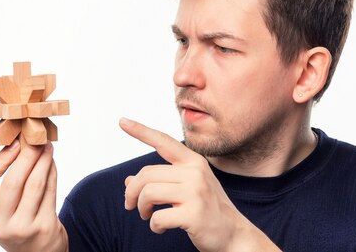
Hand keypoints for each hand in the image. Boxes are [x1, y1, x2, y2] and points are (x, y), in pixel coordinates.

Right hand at [0, 139, 67, 251]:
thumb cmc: (17, 224)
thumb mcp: (1, 210)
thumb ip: (4, 183)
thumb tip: (18, 144)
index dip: (1, 158)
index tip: (15, 143)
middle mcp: (1, 224)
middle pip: (13, 180)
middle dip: (27, 155)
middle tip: (36, 139)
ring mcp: (24, 227)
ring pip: (35, 184)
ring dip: (43, 160)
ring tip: (47, 146)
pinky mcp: (45, 226)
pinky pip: (50, 191)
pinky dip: (52, 172)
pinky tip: (52, 162)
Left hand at [120, 117, 280, 251]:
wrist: (233, 234)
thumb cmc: (206, 210)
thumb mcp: (186, 189)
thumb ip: (161, 181)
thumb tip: (128, 181)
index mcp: (194, 161)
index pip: (163, 141)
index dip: (141, 131)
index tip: (122, 121)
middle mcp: (195, 172)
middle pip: (146, 174)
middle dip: (132, 192)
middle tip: (131, 205)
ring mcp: (196, 192)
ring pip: (148, 193)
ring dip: (142, 209)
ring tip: (148, 216)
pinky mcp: (194, 213)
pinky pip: (158, 217)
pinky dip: (154, 226)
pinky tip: (161, 228)